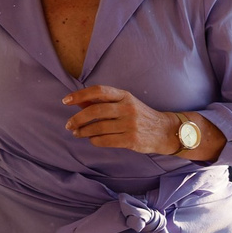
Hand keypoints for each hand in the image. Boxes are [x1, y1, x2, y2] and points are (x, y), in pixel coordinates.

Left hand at [63, 85, 221, 158]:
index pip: (99, 91)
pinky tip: (92, 139)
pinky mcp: (132, 140)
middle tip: (68, 125)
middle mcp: (128, 108)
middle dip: (77, 119)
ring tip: (77, 133)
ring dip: (83, 132)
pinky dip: (94, 140)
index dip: (80, 95)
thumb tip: (77, 101)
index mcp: (125, 96)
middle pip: (95, 111)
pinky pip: (105, 141)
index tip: (65, 101)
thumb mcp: (125, 103)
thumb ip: (102, 102)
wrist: (166, 131)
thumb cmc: (140, 115)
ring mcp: (131, 124)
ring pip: (97, 128)